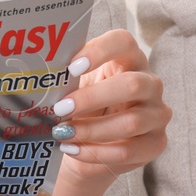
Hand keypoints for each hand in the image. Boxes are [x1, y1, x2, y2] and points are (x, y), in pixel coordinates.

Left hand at [54, 29, 170, 183]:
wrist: (85, 148)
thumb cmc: (79, 110)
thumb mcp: (71, 91)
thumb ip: (63, 81)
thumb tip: (39, 78)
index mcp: (128, 61)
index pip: (122, 42)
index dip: (99, 51)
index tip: (71, 67)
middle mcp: (150, 84)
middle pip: (132, 85)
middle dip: (92, 98)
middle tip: (60, 109)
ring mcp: (157, 114)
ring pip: (131, 122)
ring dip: (91, 130)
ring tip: (62, 133)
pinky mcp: (155, 143)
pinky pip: (128, 150)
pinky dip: (95, 153)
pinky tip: (72, 150)